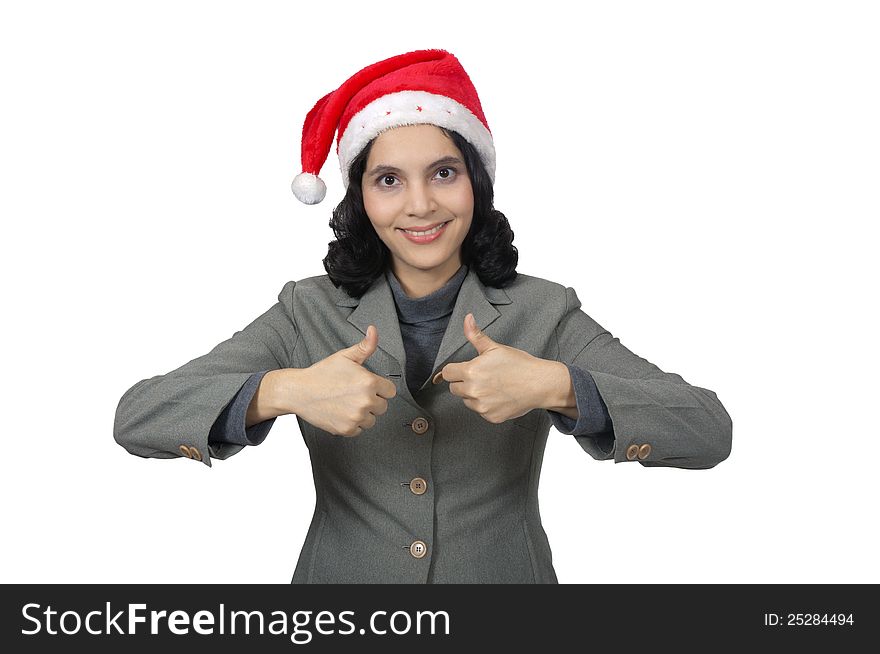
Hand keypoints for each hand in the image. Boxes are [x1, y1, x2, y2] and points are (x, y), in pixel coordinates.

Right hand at [292, 325, 396, 435]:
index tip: (368, 386)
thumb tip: (374, 330)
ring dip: (363, 414)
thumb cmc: (322, 373)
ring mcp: (356, 417)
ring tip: (347, 403)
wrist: (299, 391)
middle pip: (382, 406)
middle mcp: (365, 401)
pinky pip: (359, 430)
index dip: (380, 388)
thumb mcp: (345, 356)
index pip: (390, 391)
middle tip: (354, 394)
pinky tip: (341, 412)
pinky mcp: (346, 429)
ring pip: (372, 420)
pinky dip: (352, 424)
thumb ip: (365, 346)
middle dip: (372, 401)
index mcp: (369, 383)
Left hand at [432, 313, 557, 423]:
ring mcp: (482, 406)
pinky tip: (499, 396)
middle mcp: (473, 391)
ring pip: (466, 400)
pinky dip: (486, 406)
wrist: (539, 383)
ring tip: (493, 386)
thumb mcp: (495, 347)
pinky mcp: (490, 417)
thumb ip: (476, 335)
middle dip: (464, 382)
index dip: (455, 369)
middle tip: (482, 376)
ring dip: (474, 395)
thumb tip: (467, 319)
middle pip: (454, 388)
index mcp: (471, 372)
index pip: (447, 373)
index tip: (465, 369)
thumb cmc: (519, 364)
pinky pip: (480, 411)